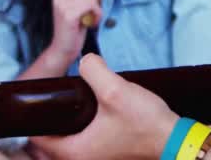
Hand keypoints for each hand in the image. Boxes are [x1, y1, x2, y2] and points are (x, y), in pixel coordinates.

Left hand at [30, 54, 178, 159]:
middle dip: (50, 119)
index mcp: (75, 151)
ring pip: (67, 141)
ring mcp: (95, 158)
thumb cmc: (146, 124)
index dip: (36, 116)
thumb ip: (93, 70)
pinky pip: (83, 142)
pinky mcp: (107, 153)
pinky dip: (81, 129)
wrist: (174, 139)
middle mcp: (81, 159)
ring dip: (67, 124)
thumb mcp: (115, 90)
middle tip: (56, 97)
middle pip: (50, 141)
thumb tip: (85, 61)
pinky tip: (92, 111)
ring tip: (72, 101)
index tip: (41, 98)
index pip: (37, 138)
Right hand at [43, 0, 100, 66]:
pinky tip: (90, 24)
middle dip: (95, 6)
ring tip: (89, 22)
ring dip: (96, 12)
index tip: (87, 11)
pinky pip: (91, 6)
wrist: (63, 50)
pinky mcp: (68, 14)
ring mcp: (62, 5)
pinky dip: (96, 16)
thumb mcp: (79, 9)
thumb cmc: (73, 30)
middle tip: (89, 19)